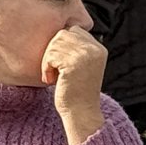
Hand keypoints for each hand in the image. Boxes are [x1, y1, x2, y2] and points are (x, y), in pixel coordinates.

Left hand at [41, 26, 106, 144]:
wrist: (81, 114)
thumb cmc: (76, 92)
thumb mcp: (81, 66)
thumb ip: (76, 49)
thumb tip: (59, 32)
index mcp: (99, 49)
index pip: (74, 30)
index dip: (62, 45)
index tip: (61, 64)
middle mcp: (95, 50)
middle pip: (63, 34)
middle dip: (53, 51)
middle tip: (54, 70)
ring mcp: (85, 56)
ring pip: (55, 43)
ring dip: (48, 60)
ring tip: (53, 76)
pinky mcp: (73, 64)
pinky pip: (50, 55)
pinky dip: (46, 68)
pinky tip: (51, 80)